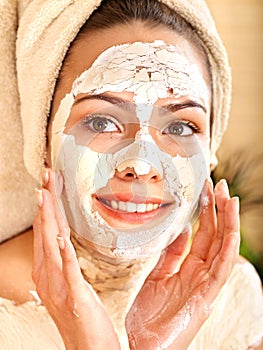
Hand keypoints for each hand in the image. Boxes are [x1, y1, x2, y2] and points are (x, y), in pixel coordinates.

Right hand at [33, 168, 119, 349]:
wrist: (87, 348)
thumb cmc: (80, 314)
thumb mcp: (67, 282)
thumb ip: (60, 262)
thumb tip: (59, 240)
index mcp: (47, 270)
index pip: (45, 230)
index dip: (47, 205)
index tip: (50, 183)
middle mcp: (47, 275)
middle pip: (45, 231)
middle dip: (46, 202)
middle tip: (46, 176)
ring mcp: (58, 286)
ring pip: (51, 245)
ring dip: (49, 219)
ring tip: (46, 195)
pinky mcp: (75, 296)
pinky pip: (68, 271)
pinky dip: (63, 253)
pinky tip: (61, 236)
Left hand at [125, 179, 239, 349]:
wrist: (142, 345)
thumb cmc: (149, 314)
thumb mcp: (157, 275)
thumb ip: (171, 254)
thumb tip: (182, 230)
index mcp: (188, 267)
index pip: (202, 233)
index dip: (206, 211)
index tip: (205, 189)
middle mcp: (200, 273)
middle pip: (215, 235)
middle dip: (218, 209)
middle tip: (220, 184)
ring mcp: (205, 284)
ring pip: (222, 248)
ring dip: (227, 223)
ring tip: (229, 198)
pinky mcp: (206, 297)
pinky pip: (221, 271)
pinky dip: (227, 250)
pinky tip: (230, 232)